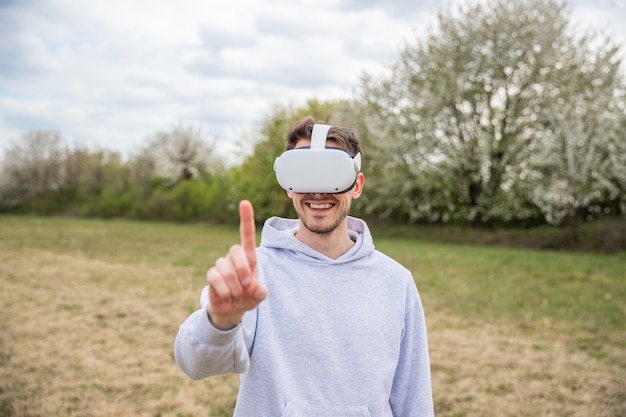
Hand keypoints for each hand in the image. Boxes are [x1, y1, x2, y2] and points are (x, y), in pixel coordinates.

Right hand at [206, 200, 267, 329]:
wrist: (231, 309)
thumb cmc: (248, 297)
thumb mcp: (258, 296)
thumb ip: (260, 292)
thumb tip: (254, 287)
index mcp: (249, 257)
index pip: (247, 235)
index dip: (246, 219)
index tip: (244, 202)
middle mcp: (235, 257)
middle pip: (236, 250)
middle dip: (242, 268)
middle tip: (247, 285)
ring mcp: (222, 265)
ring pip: (225, 266)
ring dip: (234, 284)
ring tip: (238, 295)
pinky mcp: (212, 274)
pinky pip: (215, 276)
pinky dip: (224, 288)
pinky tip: (228, 296)